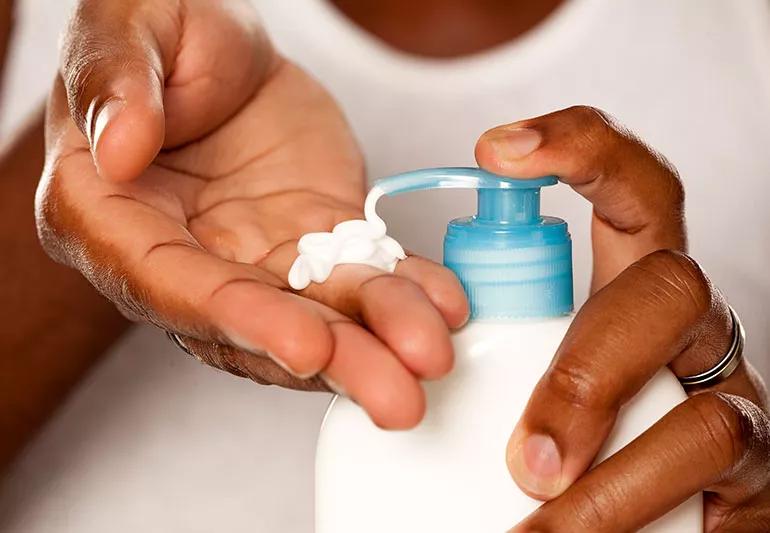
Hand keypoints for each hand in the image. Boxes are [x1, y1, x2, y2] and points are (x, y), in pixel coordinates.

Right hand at [37, 0, 467, 428]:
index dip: (241, 322)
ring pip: (319, 311)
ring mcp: (254, 255)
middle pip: (257, 326)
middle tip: (397, 394)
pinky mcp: (311, 238)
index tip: (307, 345)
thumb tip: (120, 150)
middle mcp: (184, 255)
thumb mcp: (128, 30)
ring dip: (378, 339)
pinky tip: (444, 303)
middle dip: (332, 360)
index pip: (172, 286)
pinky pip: (360, 272)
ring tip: (433, 351)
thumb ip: (118, 84)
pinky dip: (403, 291)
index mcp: (113, 216)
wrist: (218, 42)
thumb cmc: (158, 30)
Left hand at [476, 107, 769, 530]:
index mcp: (633, 289)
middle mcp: (691, 333)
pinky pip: (718, 492)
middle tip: (523, 459)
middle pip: (668, 290)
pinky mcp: (753, 482)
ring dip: (615, 484)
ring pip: (707, 419)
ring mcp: (730, 402)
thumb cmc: (568, 430)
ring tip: (538, 530)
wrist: (659, 516)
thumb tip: (380, 367)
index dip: (582, 151)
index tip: (496, 152)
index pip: (629, 195)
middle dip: (589, 371)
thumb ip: (488, 352)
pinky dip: (639, 521)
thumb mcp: (521, 370)